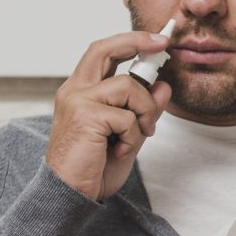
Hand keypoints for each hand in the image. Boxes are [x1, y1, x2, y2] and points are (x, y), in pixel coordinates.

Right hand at [45, 30, 172, 202]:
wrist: (71, 195)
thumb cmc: (92, 169)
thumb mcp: (128, 136)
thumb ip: (143, 111)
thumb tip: (164, 87)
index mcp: (81, 92)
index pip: (102, 53)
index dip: (129, 42)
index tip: (156, 40)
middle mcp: (75, 91)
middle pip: (104, 49)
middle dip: (137, 41)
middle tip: (162, 45)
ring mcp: (77, 101)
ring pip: (128, 87)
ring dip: (145, 111)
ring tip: (137, 136)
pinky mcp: (85, 116)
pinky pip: (127, 116)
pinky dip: (133, 135)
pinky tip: (120, 150)